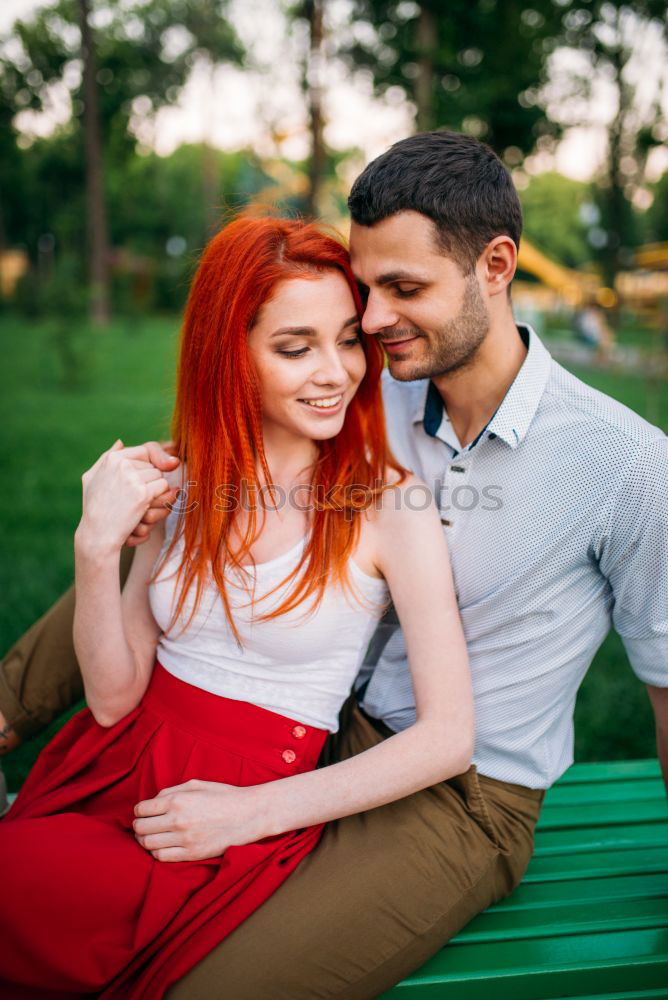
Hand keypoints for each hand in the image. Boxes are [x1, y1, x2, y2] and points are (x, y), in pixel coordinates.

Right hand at [76, 440, 174, 556]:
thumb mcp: (92, 478)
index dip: (155, 460)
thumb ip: (106, 458)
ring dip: (156, 492)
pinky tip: (145, 508)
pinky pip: (163, 488)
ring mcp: (132, 478)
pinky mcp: (142, 493)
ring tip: (140, 503)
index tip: (162, 469)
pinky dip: (159, 499)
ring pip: (160, 477)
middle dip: (151, 481)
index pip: (146, 450)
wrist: (97, 534)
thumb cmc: (94, 508)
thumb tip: (120, 442)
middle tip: (139, 496)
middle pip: (154, 466)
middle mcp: (122, 464)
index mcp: (112, 458)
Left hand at [133, 778, 264, 861]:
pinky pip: (161, 857)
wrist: (248, 815)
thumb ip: (171, 791)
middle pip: (141, 828)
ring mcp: (184, 839)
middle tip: (145, 824)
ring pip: (148, 844)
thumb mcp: (196, 785)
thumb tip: (152, 802)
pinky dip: (157, 852)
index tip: (144, 812)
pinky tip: (163, 845)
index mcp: (178, 800)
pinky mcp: (191, 854)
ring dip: (145, 840)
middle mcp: (178, 820)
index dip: (139, 811)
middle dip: (140, 825)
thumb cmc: (223, 796)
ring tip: (152, 835)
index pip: (142, 809)